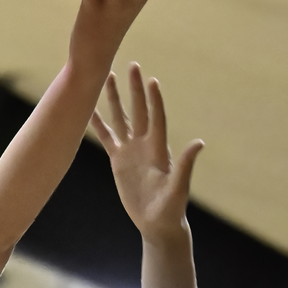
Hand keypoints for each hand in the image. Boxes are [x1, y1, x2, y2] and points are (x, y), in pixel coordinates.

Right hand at [89, 64, 202, 243]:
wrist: (157, 222)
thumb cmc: (171, 208)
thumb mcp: (178, 187)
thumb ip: (186, 164)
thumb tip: (199, 143)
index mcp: (159, 149)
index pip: (156, 118)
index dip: (153, 100)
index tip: (151, 80)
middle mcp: (144, 144)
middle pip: (138, 111)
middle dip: (134, 89)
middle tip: (132, 65)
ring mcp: (130, 151)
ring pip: (120, 119)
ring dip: (114, 99)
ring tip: (107, 77)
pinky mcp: (119, 161)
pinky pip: (106, 138)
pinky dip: (98, 124)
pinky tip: (89, 111)